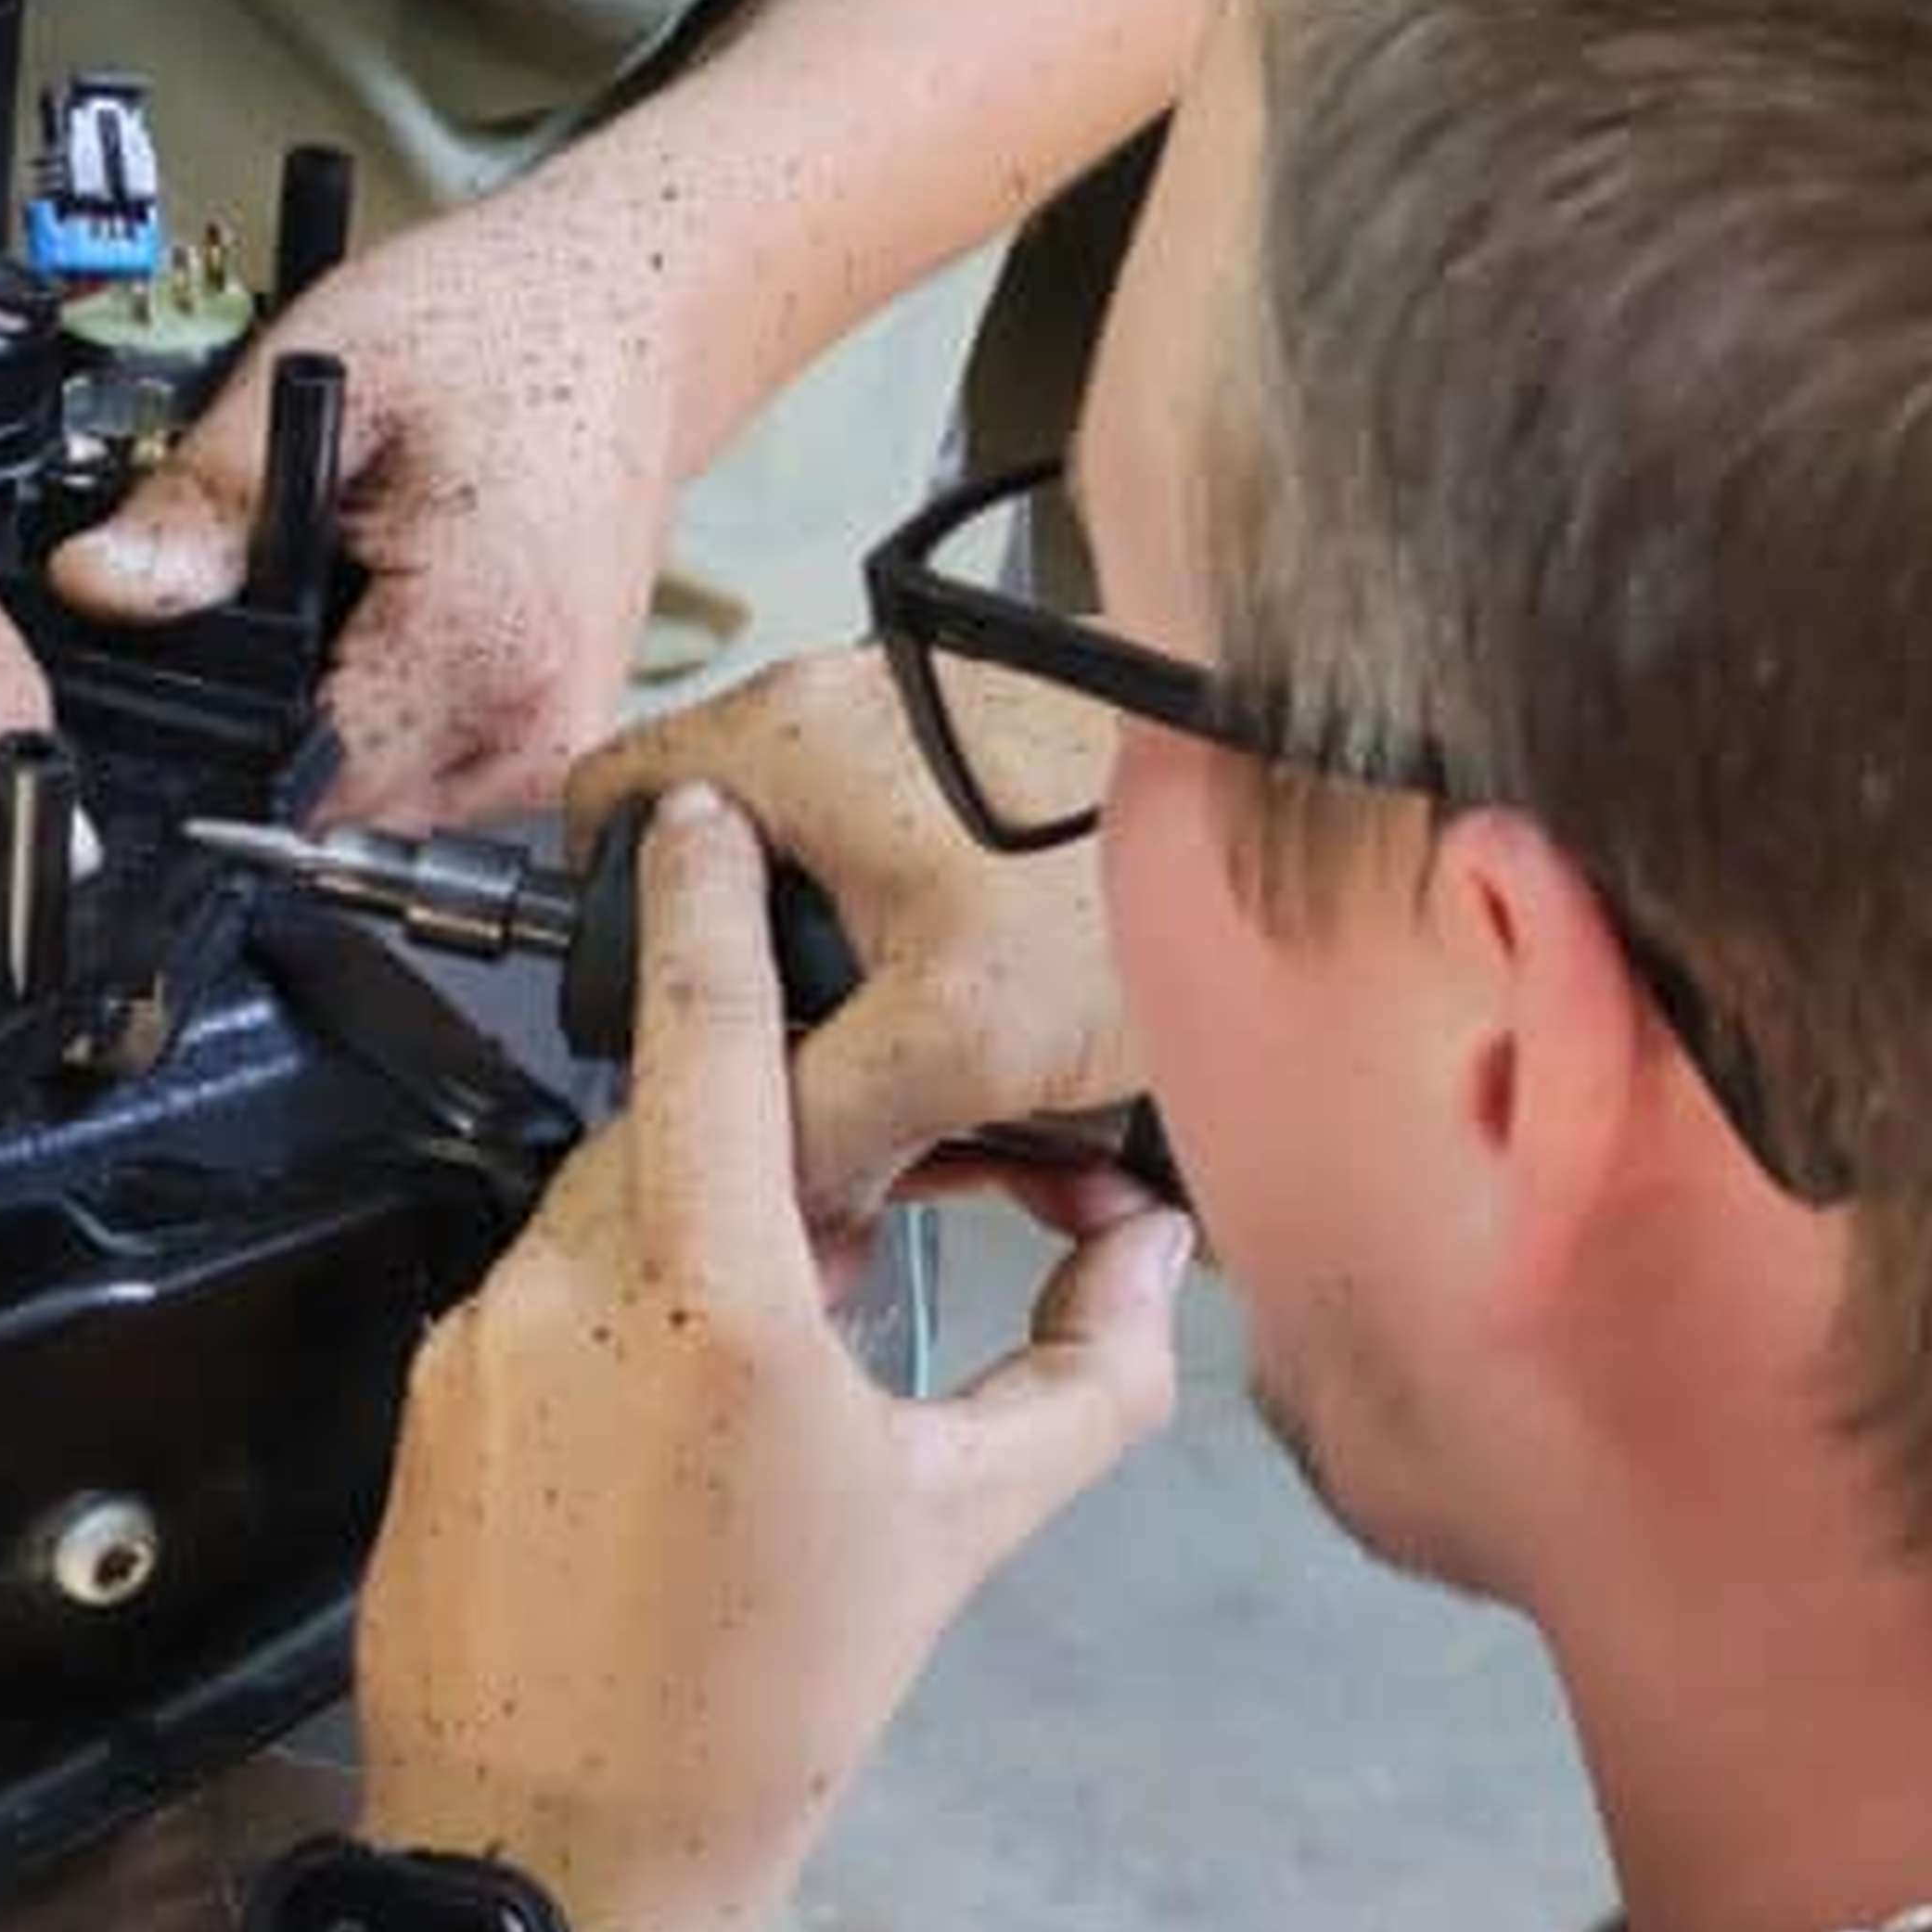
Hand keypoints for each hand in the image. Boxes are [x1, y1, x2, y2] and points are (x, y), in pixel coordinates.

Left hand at [51, 164, 679, 824]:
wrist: (634, 320)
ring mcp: (556, 749)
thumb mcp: (328, 377)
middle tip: (294, 585)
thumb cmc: (511, 326)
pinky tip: (403, 615)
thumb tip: (97, 588)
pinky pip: (434, 775)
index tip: (200, 656)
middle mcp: (536, 724)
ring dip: (338, 718)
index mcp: (486, 644)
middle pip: (332, 805)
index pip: (296, 783)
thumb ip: (204, 503)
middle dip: (279, 718)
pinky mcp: (558, 747)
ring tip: (361, 585)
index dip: (219, 727)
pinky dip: (395, 710)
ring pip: (379, 802)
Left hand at [355, 786, 1188, 1931]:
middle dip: (755, 1165)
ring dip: (678, 1250)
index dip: (704, 900)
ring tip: (745, 1389)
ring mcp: (472, 1340)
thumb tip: (1149, 1246)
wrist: (564, 1856)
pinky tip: (649, 1443)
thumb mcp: (962, 1524)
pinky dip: (602, 1319)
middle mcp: (566, 1282)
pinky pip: (529, 1303)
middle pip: (668, 1138)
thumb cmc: (782, 1692)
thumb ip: (1084, 1369)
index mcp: (712, 1289)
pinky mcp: (422, 1399)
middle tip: (840, 1271)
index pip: (705, 1031)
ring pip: (594, 1221)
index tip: (694, 809)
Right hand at [568, 647, 1142, 1236]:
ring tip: (984, 1142)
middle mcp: (836, 716)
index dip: (602, 932)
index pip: (604, 810)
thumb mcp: (943, 1040)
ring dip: (891, 1042)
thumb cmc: (1127, 884)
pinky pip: (934, 907)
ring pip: (847, 920)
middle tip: (855, 1143)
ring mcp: (926, 745)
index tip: (657, 1047)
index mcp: (774, 742)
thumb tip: (755, 1215)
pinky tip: (1040, 1093)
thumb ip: (808, 1131)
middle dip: (789, 1038)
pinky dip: (963, 998)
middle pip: (732, 893)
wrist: (1330, 805)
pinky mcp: (1008, 786)